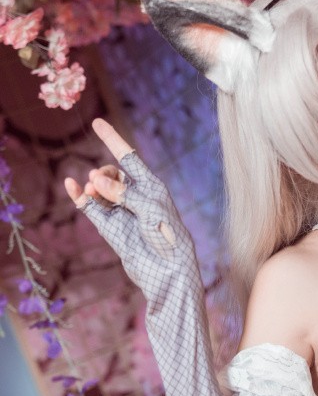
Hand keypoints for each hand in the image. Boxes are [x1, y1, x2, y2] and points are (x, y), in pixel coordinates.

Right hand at [64, 119, 200, 300]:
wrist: (168, 272)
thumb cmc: (168, 238)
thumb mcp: (150, 209)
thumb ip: (123, 192)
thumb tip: (93, 179)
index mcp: (152, 187)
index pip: (129, 158)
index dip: (113, 140)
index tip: (97, 122)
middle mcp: (136, 197)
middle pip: (111, 174)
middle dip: (104, 174)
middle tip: (98, 182)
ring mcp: (121, 212)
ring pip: (100, 190)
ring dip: (94, 187)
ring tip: (92, 191)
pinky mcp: (110, 228)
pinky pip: (90, 208)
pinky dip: (80, 197)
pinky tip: (71, 186)